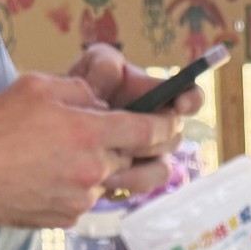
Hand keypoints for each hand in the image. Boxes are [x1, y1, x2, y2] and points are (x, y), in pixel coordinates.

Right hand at [0, 68, 183, 228]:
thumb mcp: (41, 86)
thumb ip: (84, 90)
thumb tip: (108, 100)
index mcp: (92, 133)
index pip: (151, 132)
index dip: (169, 126)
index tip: (173, 121)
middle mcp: (94, 170)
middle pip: (140, 162)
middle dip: (140, 149)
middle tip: (129, 138)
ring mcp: (82, 199)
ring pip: (113, 183)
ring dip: (107, 168)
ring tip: (78, 155)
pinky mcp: (67, 218)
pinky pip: (88, 201)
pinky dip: (80, 187)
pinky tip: (54, 174)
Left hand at [69, 44, 203, 198]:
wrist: (58, 124)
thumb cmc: (81, 88)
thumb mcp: (89, 67)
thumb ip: (103, 64)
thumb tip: (113, 77)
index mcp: (156, 96)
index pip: (189, 97)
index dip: (191, 100)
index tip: (181, 104)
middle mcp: (158, 127)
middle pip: (175, 136)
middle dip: (155, 139)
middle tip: (131, 140)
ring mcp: (149, 155)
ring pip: (162, 167)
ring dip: (141, 166)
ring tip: (114, 161)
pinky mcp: (134, 176)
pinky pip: (142, 185)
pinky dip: (127, 181)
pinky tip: (106, 178)